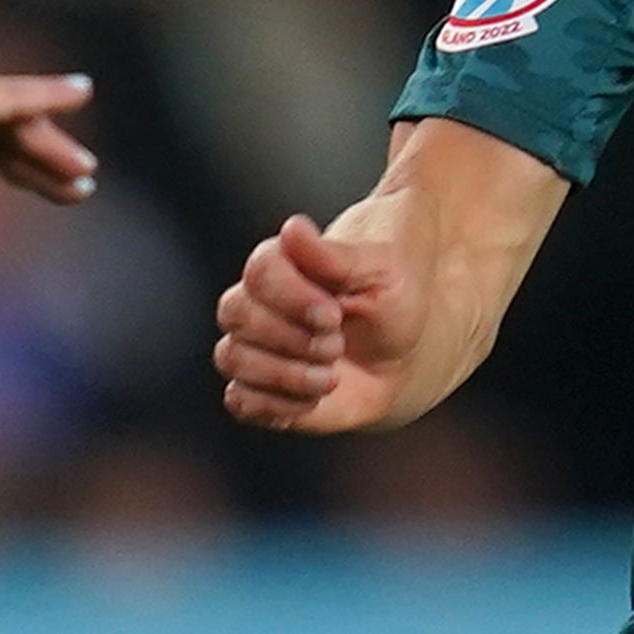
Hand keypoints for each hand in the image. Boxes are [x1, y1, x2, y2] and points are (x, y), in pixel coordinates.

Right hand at [215, 208, 420, 433]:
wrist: (402, 354)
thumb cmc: (391, 302)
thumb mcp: (379, 272)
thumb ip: (333, 255)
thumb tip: (292, 228)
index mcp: (283, 263)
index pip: (260, 272)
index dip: (293, 298)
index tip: (335, 314)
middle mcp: (256, 302)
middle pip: (237, 314)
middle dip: (293, 337)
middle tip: (337, 344)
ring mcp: (251, 346)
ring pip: (232, 357)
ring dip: (285, 373)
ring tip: (330, 376)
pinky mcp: (256, 389)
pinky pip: (239, 400)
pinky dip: (276, 405)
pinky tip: (314, 398)